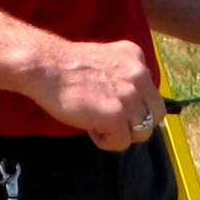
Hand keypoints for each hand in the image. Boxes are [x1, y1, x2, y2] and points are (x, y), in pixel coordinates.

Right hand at [25, 38, 165, 150]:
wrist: (44, 66)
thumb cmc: (67, 68)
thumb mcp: (107, 63)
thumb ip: (126, 79)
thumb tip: (137, 111)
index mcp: (136, 57)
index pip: (152, 95)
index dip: (136, 108)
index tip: (115, 107)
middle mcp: (139, 74)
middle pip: (155, 116)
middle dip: (136, 125)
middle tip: (112, 122)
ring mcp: (129, 95)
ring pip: (141, 132)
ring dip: (119, 133)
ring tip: (96, 122)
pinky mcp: (116, 114)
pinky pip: (122, 142)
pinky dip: (106, 142)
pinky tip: (90, 128)